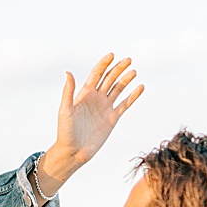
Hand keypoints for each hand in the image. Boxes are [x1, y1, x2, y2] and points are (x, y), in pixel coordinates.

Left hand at [36, 54, 143, 194]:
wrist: (73, 152)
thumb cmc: (65, 131)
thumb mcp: (65, 110)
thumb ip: (68, 91)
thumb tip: (68, 72)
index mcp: (84, 93)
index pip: (96, 74)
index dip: (104, 64)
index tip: (112, 55)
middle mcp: (96, 98)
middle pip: (109, 78)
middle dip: (118, 68)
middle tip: (128, 60)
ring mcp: (105, 108)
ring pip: (118, 89)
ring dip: (126, 80)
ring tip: (133, 71)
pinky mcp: (112, 118)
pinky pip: (125, 104)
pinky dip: (133, 96)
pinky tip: (140, 87)